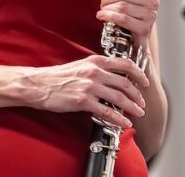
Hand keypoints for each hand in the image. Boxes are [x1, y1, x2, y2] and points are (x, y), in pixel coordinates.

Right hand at [26, 55, 148, 128]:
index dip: (139, 73)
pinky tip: (124, 123)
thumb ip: (98, 69)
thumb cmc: (59, 77)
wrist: (39, 85)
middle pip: (125, 83)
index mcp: (96, 61)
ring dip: (132, 107)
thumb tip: (115, 78)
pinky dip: (118, 119)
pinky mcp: (83, 101)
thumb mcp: (81, 66)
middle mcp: (95, 72)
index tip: (145, 82)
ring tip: (138, 113)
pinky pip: (106, 111)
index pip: (125, 64)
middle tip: (142, 103)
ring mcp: (90, 86)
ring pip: (119, 98)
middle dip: (137, 95)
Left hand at [95, 0, 158, 49]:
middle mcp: (153, 2)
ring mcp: (150, 16)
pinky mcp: (144, 29)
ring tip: (102, 12)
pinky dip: (109, 17)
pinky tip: (102, 17)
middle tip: (102, 5)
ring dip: (107, 9)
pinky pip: (123, 19)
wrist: (135, 43)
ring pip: (122, 6)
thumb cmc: (129, 18)